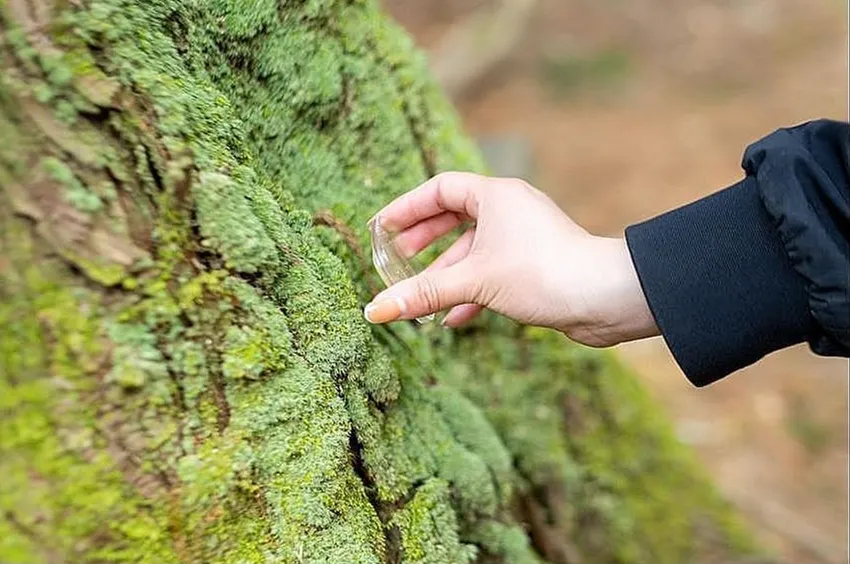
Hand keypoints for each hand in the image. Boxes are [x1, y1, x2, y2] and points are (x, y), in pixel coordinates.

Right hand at [363, 172, 658, 347]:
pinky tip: (453, 319)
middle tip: (397, 256)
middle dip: (424, 240)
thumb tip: (373, 310)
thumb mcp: (474, 281)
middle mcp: (510, 211)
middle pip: (454, 217)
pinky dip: (470, 291)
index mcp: (496, 196)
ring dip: (446, 274)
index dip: (407, 207)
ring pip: (474, 251)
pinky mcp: (534, 266)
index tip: (382, 227)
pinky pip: (492, 272)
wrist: (606, 298)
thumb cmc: (543, 273)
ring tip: (420, 298)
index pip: (439, 189)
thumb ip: (422, 293)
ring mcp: (524, 238)